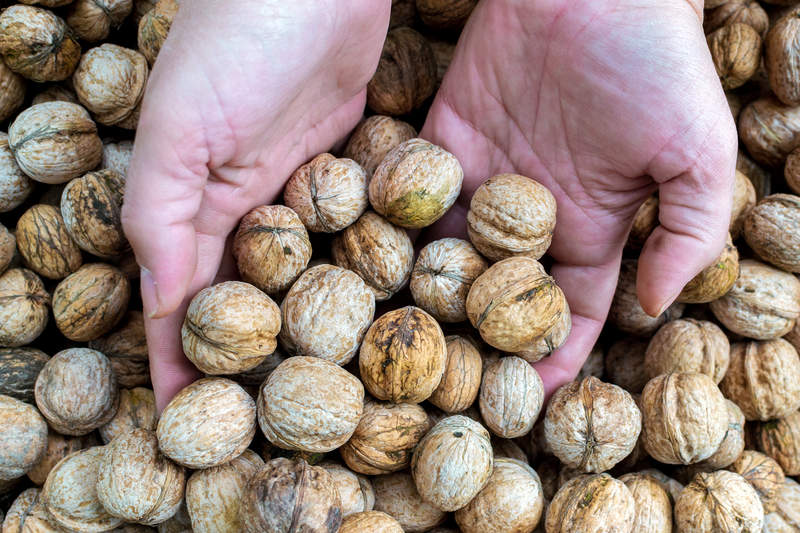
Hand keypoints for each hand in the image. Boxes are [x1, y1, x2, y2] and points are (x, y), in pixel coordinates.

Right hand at [121, 0, 390, 409]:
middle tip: (277, 424)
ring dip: (315, 328)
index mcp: (196, 203)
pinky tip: (386, 315)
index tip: (197, 425)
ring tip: (339, 390)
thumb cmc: (236, 38)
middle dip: (258, 359)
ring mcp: (307, 188)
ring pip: (308, 277)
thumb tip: (162, 306)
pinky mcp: (356, 167)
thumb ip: (162, 214)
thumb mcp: (182, 128)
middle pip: (252, 300)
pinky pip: (359, 234)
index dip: (186, 361)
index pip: (186, 299)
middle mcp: (251, 205)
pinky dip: (365, 273)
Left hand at [421, 0, 736, 395]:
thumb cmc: (654, 61)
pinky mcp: (444, 138)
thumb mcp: (697, 151)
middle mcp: (533, 211)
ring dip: (434, 292)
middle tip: (453, 386)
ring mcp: (485, 177)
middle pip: (502, 291)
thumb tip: (657, 306)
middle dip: (483, 336)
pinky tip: (378, 268)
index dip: (555, 354)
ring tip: (405, 342)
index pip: (571, 308)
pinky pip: (416, 191)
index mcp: (591, 224)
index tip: (532, 402)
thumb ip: (686, 231)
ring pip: (453, 250)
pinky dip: (399, 225)